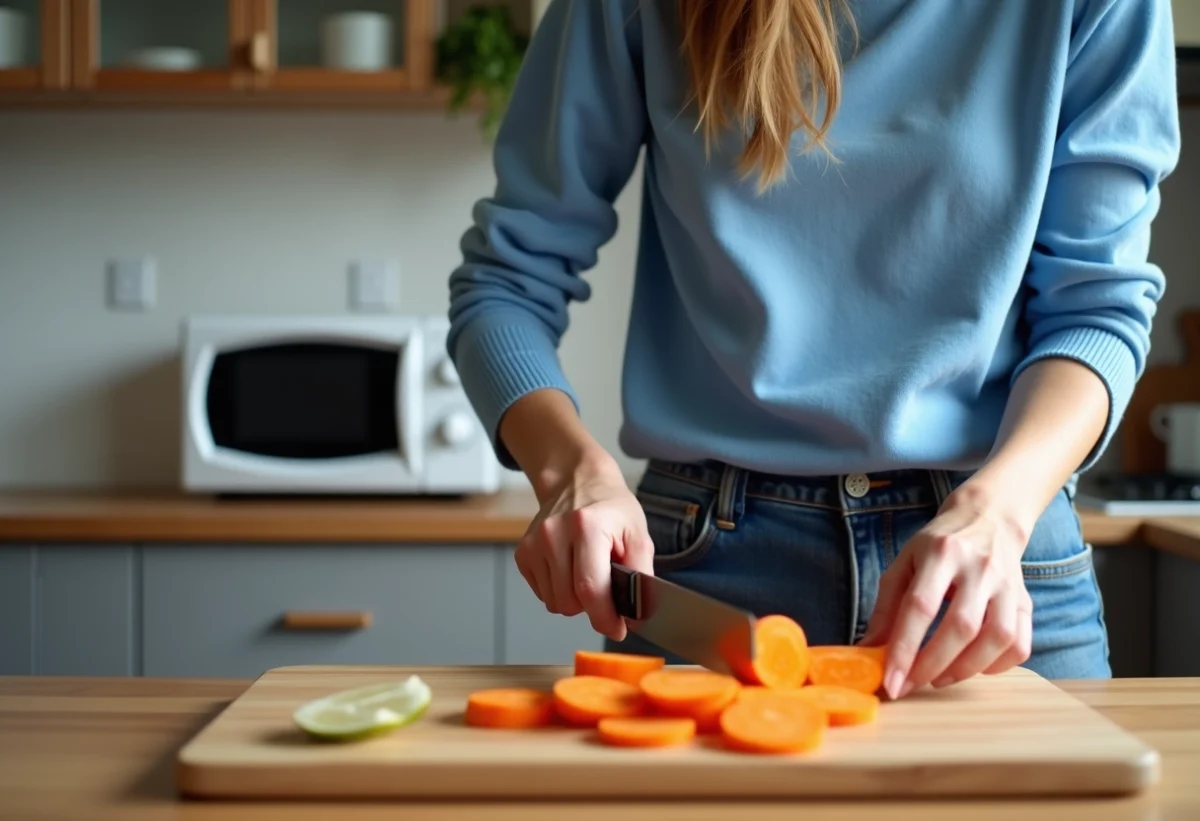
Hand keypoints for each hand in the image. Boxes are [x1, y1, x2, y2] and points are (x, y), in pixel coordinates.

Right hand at [515, 457, 654, 641]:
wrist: (577, 482)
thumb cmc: (611, 510)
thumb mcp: (638, 534)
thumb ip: (640, 573)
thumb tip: (637, 613)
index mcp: (587, 526)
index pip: (590, 588)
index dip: (605, 617)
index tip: (618, 628)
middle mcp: (554, 533)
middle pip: (569, 602)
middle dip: (592, 607)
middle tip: (606, 587)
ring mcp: (534, 543)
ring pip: (554, 603)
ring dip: (574, 600)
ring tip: (586, 573)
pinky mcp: (523, 553)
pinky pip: (542, 594)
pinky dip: (559, 591)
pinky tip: (570, 570)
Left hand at [861, 482, 1033, 699]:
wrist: (989, 518)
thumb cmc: (938, 545)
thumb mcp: (904, 563)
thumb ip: (886, 607)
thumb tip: (868, 651)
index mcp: (941, 552)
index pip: (921, 606)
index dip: (904, 648)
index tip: (890, 681)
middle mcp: (979, 567)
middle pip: (961, 626)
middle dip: (932, 665)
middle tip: (911, 685)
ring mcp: (1008, 584)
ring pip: (996, 638)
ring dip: (965, 669)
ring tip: (939, 678)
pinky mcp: (1026, 600)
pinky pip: (1020, 644)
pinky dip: (997, 665)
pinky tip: (973, 667)